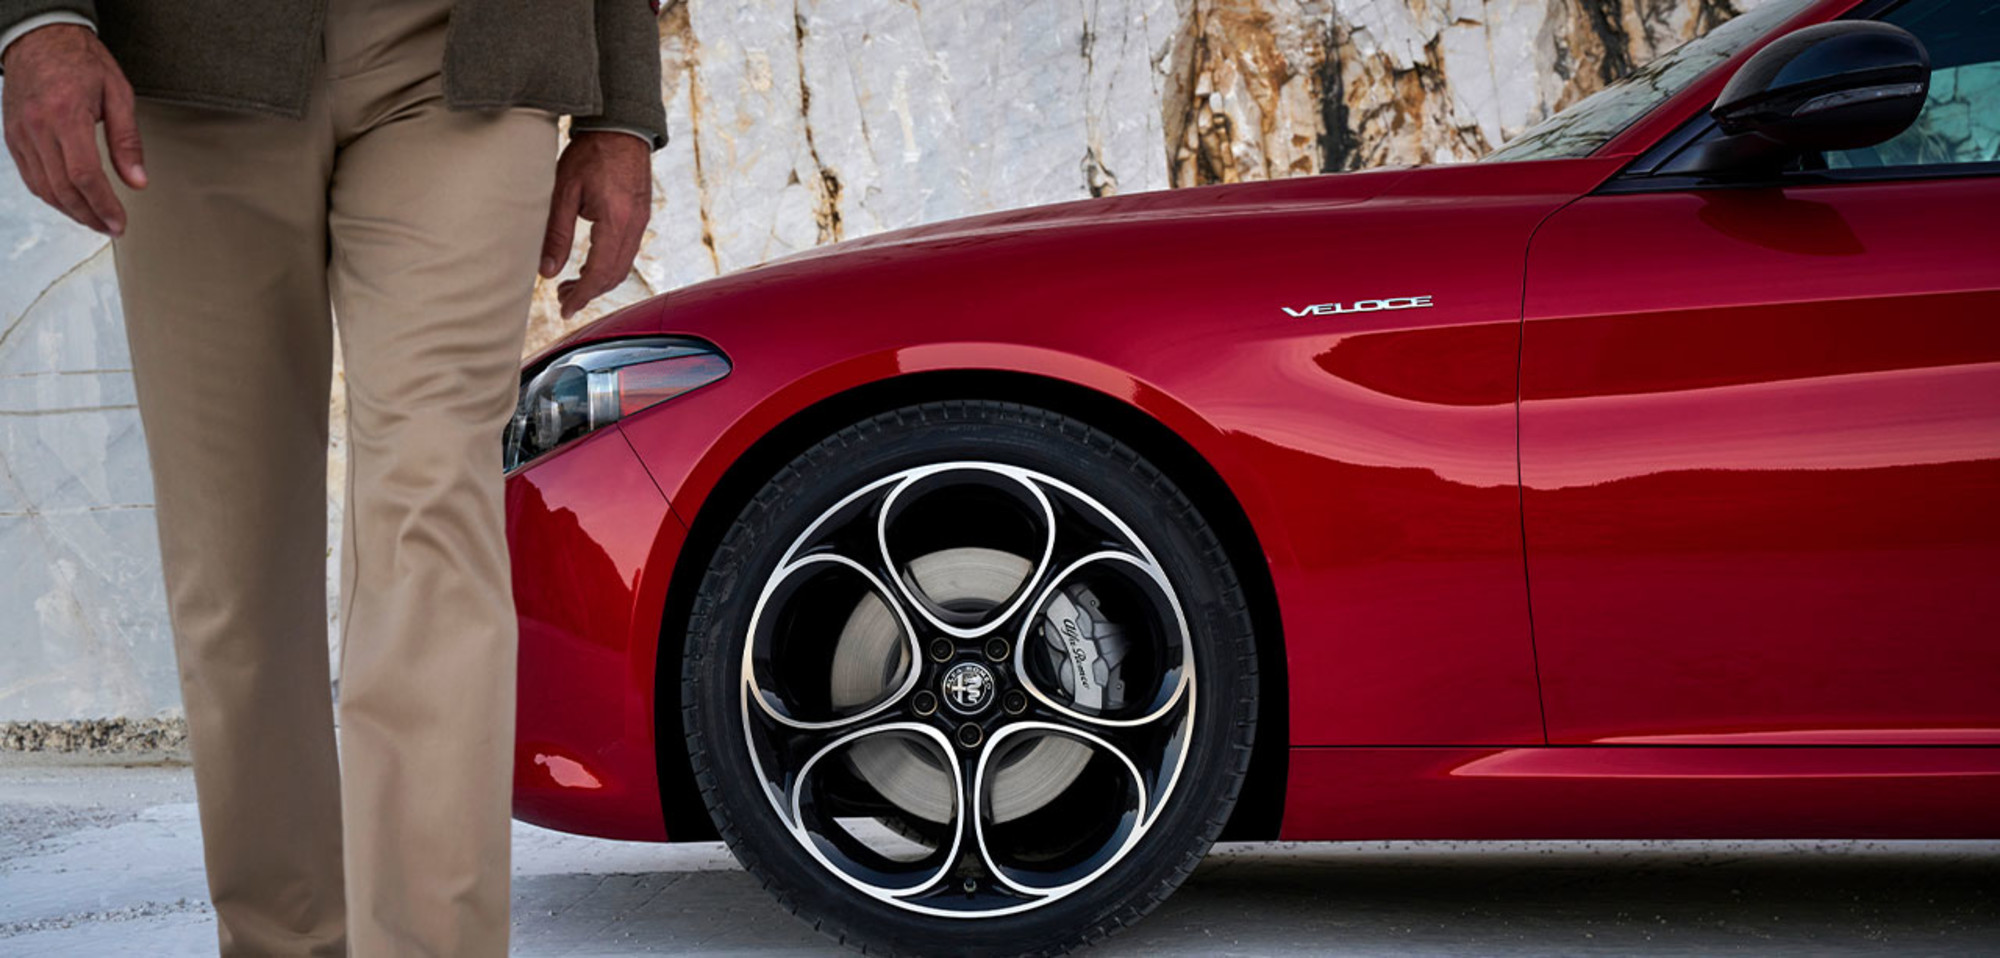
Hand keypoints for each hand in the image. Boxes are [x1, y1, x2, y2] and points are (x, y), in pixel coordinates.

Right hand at [2, 24, 144, 234]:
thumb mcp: (118, 94)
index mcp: (66, 115)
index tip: (119, 222)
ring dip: (70, 210)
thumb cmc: (80, 60)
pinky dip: (51, 195)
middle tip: (111, 227)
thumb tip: (137, 180)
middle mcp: (37, 127)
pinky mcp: (12, 136)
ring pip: (43, 187)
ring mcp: (20, 133)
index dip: (103, 206)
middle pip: (62, 188)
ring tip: (95, 220)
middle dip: (89, 215)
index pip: (84, 175)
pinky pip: (30, 176)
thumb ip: (128, 141)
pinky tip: (71, 202)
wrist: (40, 39)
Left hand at [540, 131, 651, 317]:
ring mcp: (641, 221)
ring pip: (623, 266)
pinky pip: (627, 252)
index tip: (565, 309)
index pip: (600, 273)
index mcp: (616, 221)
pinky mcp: (640, 216)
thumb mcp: (564, 191)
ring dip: (599, 281)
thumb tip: (547, 271)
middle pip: (614, 276)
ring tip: (572, 284)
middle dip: (589, 293)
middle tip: (562, 298)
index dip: (582, 296)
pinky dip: (609, 266)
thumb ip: (556, 233)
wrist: (621, 126)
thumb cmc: (590, 153)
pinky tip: (589, 263)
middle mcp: (634, 226)